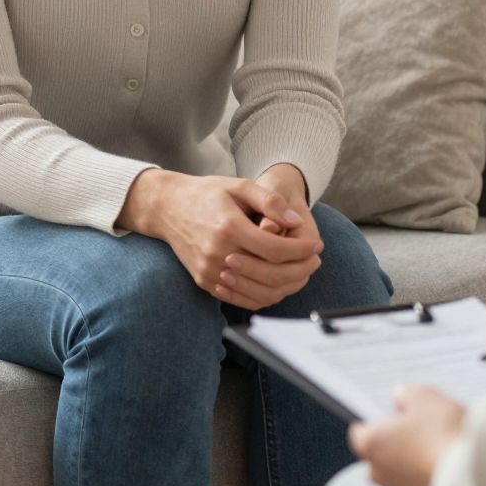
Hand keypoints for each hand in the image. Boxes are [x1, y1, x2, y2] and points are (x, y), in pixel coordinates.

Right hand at [120, 168, 320, 310]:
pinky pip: (241, 299)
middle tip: (315, 260)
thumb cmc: (207, 194)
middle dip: (300, 270)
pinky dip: (265, 296)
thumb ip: (269, 202)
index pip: (275, 249)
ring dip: (287, 286)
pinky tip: (278, 283)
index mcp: (229, 227)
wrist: (168, 209)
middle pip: (271, 275)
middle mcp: (218, 253)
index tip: (317, 245)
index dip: (302, 250)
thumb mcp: (239, 186)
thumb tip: (295, 222)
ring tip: (301, 272)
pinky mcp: (204, 282)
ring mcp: (209, 272)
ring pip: (259, 293)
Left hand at [349, 386, 466, 485]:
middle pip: (378, 454)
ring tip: (435, 447)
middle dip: (394, 443)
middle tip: (418, 428)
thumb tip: (401, 397)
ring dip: (410, 463)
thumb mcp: (425, 397)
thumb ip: (407, 394)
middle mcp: (377, 473)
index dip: (376, 420)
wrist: (468, 474)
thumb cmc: (442, 433)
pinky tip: (443, 465)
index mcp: (371, 445)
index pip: (360, 432)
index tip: (392, 414)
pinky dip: (424, 478)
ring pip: (397, 473)